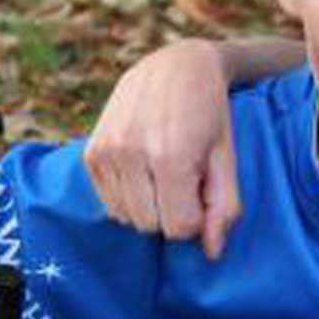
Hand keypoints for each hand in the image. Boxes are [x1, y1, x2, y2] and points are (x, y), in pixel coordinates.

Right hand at [84, 39, 240, 259]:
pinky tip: (144, 170)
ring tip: (164, 171)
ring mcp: (106, 152)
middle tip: (185, 178)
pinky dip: (129, 197)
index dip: (197, 217)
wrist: (175, 65)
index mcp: (170, 156)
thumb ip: (224, 207)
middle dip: (173, 212)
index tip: (202, 191)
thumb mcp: (227, 158)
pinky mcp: (91, 153)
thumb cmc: (210, 113)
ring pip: (127, 218)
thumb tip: (212, 252)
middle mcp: (130, 154)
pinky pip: (109, 204)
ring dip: (150, 206)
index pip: (179, 228)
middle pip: (151, 227)